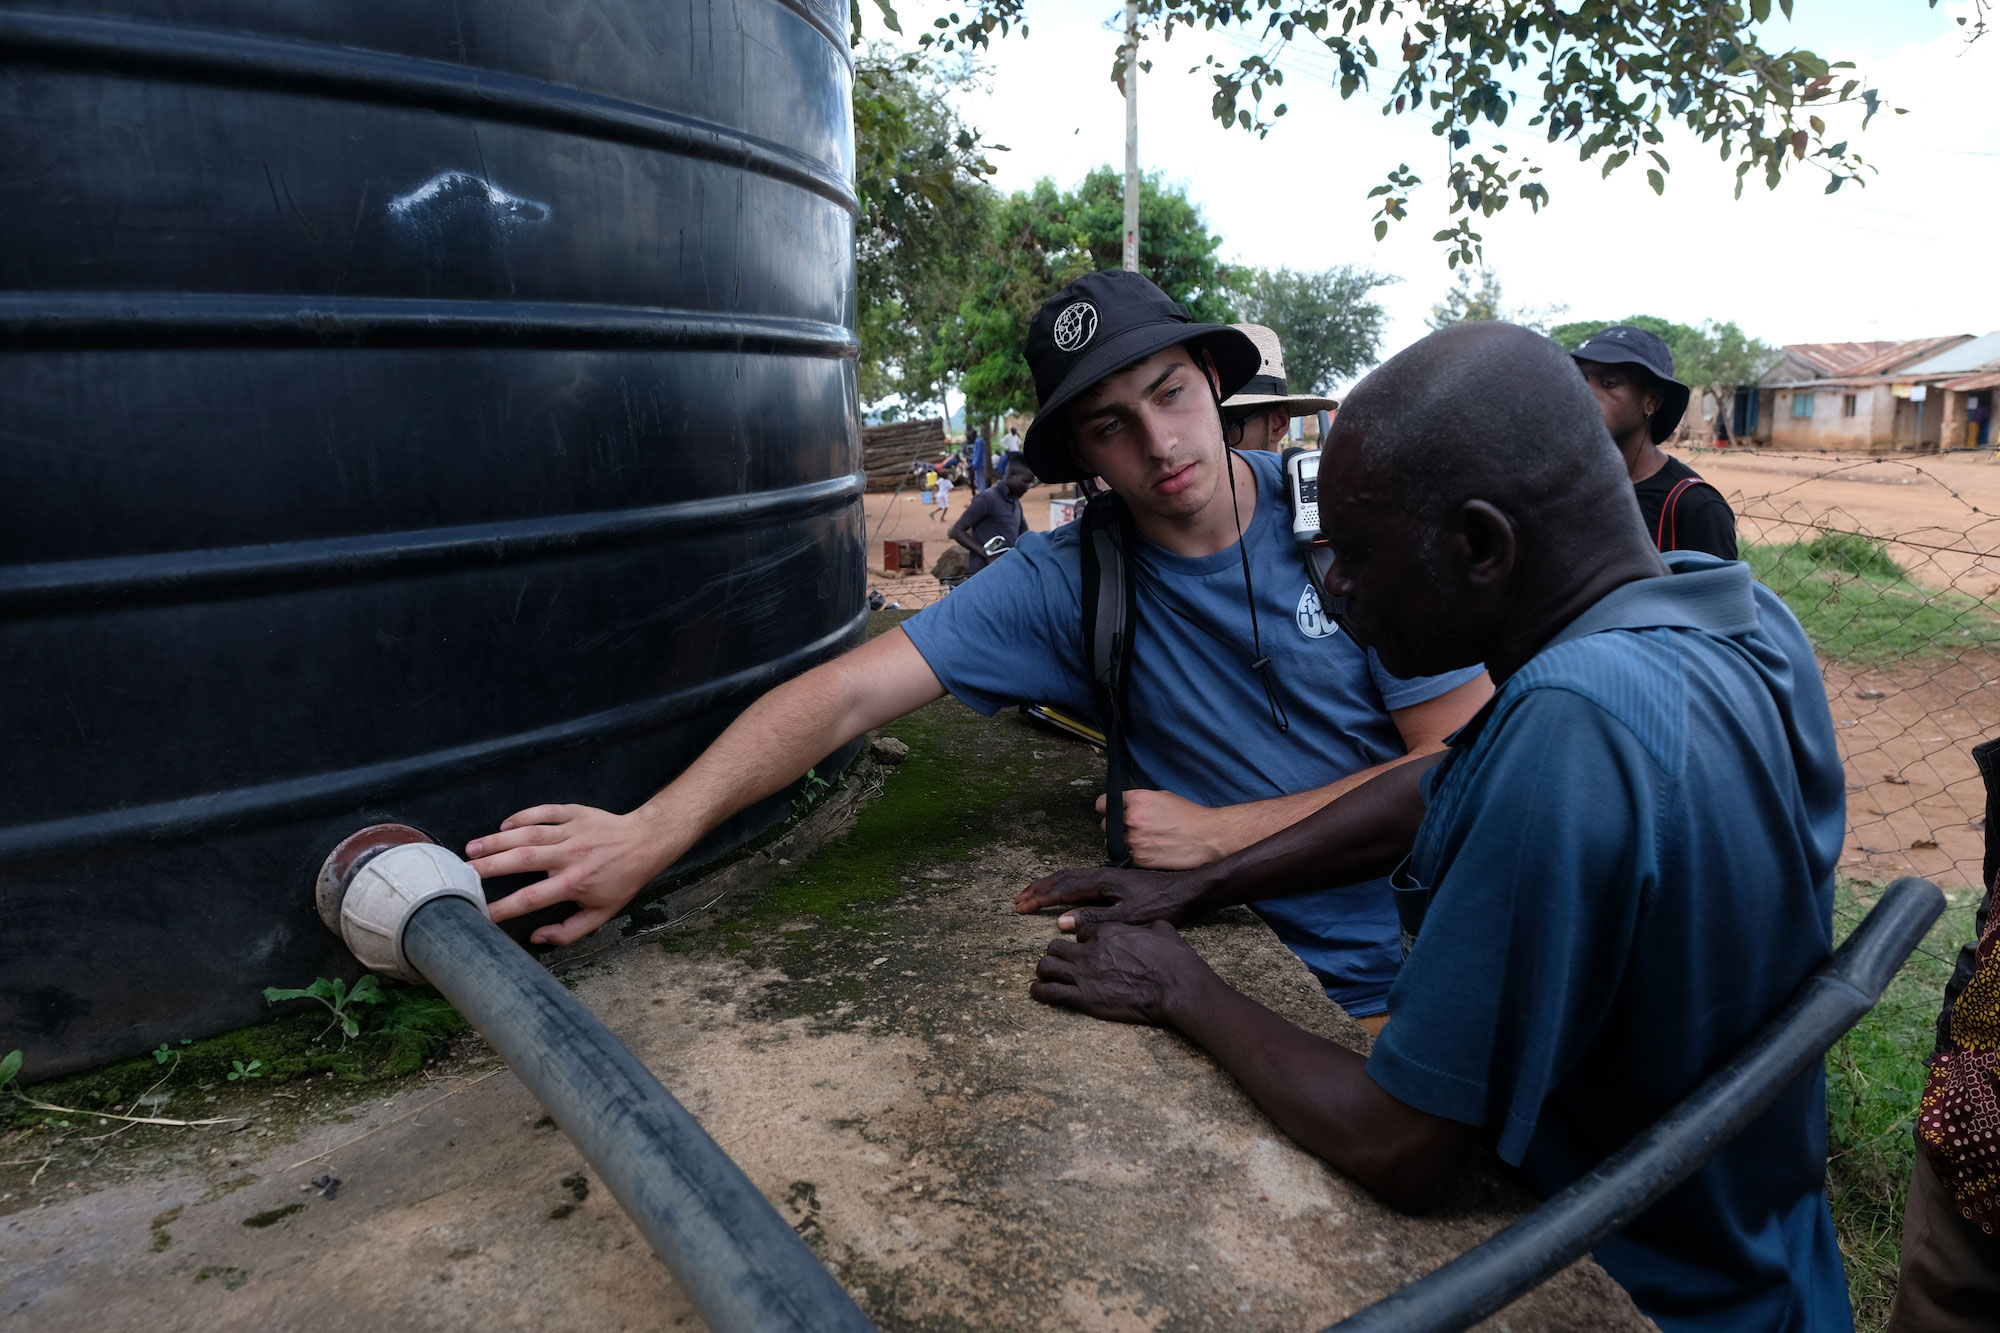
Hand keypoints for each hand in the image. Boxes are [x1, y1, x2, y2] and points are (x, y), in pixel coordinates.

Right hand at [466, 804, 677, 946]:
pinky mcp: (574, 812)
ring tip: (470, 849)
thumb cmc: (621, 881)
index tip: (479, 915)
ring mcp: (571, 831)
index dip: (503, 908)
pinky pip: (543, 812)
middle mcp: (570, 855)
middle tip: (460, 874)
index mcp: (575, 883)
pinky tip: (503, 826)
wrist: (645, 842)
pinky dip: (521, 817)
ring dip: (496, 840)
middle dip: (488, 867)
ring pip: (527, 834)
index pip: (531, 898)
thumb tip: (536, 938)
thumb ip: (568, 930)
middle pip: (521, 861)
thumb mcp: (602, 914)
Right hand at [1013, 861, 1211, 931]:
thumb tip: (1061, 922)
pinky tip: (1064, 891)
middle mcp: (1101, 874)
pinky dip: (1064, 883)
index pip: (1062, 889)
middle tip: (1017, 900)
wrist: (1188, 890)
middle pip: (1061, 878)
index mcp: (1101, 881)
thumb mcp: (1127, 918)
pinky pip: (1080, 878)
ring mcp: (1108, 875)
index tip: (1021, 907)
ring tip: (1033, 893)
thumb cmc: (1161, 905)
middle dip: (1038, 889)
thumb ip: (1094, 920)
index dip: (1040, 898)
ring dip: (1049, 884)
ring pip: (1070, 876)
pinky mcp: (1115, 879)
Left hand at [1029, 920, 1211, 1026]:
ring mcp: (1084, 974)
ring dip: (1045, 971)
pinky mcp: (1084, 998)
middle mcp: (1090, 950)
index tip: (1084, 950)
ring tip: (1045, 977)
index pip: (1079, 932)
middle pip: (1055, 947)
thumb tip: (1150, 929)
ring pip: (1046, 966)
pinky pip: (1050, 992)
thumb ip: (1147, 927)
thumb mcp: (1162, 930)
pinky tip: (1036, 991)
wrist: (1177, 987)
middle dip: (1057, 955)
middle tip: (1060, 963)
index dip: (1081, 941)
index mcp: (1107, 931)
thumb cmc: (1175, 960)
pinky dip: (1039, 992)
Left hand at [1096, 788, 1233, 869]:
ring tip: (1140, 841)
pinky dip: (1131, 855)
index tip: (1107, 811)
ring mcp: (1134, 840)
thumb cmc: (1189, 815)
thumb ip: (1139, 801)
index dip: (1105, 808)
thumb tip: (1125, 805)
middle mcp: (1132, 819)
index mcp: (1137, 799)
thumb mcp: (1162, 797)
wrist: (1207, 837)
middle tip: (1131, 828)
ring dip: (1122, 842)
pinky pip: (1124, 857)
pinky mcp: (1140, 859)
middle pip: (1106, 824)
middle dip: (1115, 826)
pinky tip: (1145, 850)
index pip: (1103, 803)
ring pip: (1113, 843)